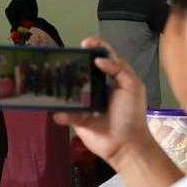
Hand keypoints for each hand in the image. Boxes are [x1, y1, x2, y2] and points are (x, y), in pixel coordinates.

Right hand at [52, 37, 151, 165]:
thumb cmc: (132, 114)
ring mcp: (85, 103)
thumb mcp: (133, 87)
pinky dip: (61, 113)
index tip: (85, 43)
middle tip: (63, 59)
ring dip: (61, 86)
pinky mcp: (77, 119)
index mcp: (112, 78)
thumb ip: (120, 69)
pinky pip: (65, 113)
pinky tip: (60, 112)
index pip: (103, 57)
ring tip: (52, 80)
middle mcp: (97, 88)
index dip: (95, 47)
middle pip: (83, 71)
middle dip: (73, 64)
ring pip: (69, 90)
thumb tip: (98, 60)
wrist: (126, 144)